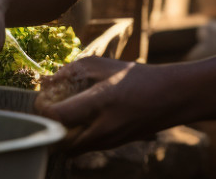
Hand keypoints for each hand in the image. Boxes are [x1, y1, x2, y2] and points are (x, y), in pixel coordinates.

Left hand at [34, 57, 177, 152]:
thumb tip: (46, 81)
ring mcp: (108, 141)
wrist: (172, 98)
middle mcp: (102, 128)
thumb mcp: (102, 66)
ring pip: (69, 148)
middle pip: (58, 140)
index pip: (57, 117)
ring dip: (61, 133)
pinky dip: (74, 136)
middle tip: (49, 108)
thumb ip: (71, 72)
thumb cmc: (137, 77)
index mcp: (100, 102)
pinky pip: (83, 147)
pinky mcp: (112, 146)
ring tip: (64, 113)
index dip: (43, 109)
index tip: (43, 98)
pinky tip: (79, 119)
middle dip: (48, 125)